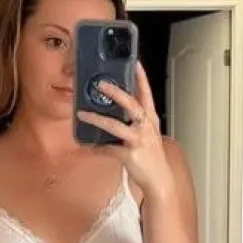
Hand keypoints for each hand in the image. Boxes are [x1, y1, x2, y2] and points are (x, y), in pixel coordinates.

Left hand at [76, 62, 173, 196]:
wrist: (159, 180)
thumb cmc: (152, 157)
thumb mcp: (148, 135)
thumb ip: (135, 123)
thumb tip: (115, 112)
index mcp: (150, 120)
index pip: (147, 95)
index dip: (141, 78)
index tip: (135, 63)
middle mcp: (146, 127)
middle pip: (131, 104)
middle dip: (115, 93)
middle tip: (101, 84)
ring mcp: (138, 141)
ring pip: (115, 126)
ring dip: (96, 119)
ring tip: (82, 113)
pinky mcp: (130, 155)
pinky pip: (108, 149)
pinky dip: (97, 148)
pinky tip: (88, 146)